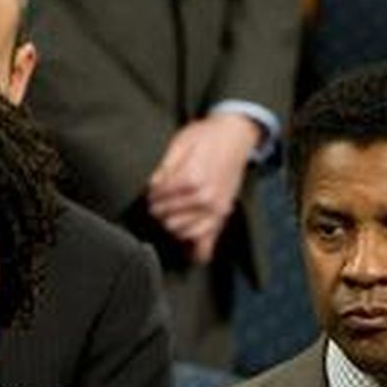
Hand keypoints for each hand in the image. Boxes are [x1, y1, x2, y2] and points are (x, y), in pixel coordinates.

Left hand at [145, 112, 260, 263]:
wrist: (235, 136)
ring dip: (172, 224)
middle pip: (168, 218)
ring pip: (182, 232)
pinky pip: (206, 245)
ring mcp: (216, 211)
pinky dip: (194, 250)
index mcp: (192, 179)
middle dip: (159, 210)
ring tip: (170, 213)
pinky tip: (186, 247)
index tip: (151, 190)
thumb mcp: (180, 142)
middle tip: (158, 201)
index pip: (159, 198)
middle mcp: (206, 199)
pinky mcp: (222, 216)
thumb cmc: (207, 137)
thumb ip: (165, 167)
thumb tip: (151, 187)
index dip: (151, 194)